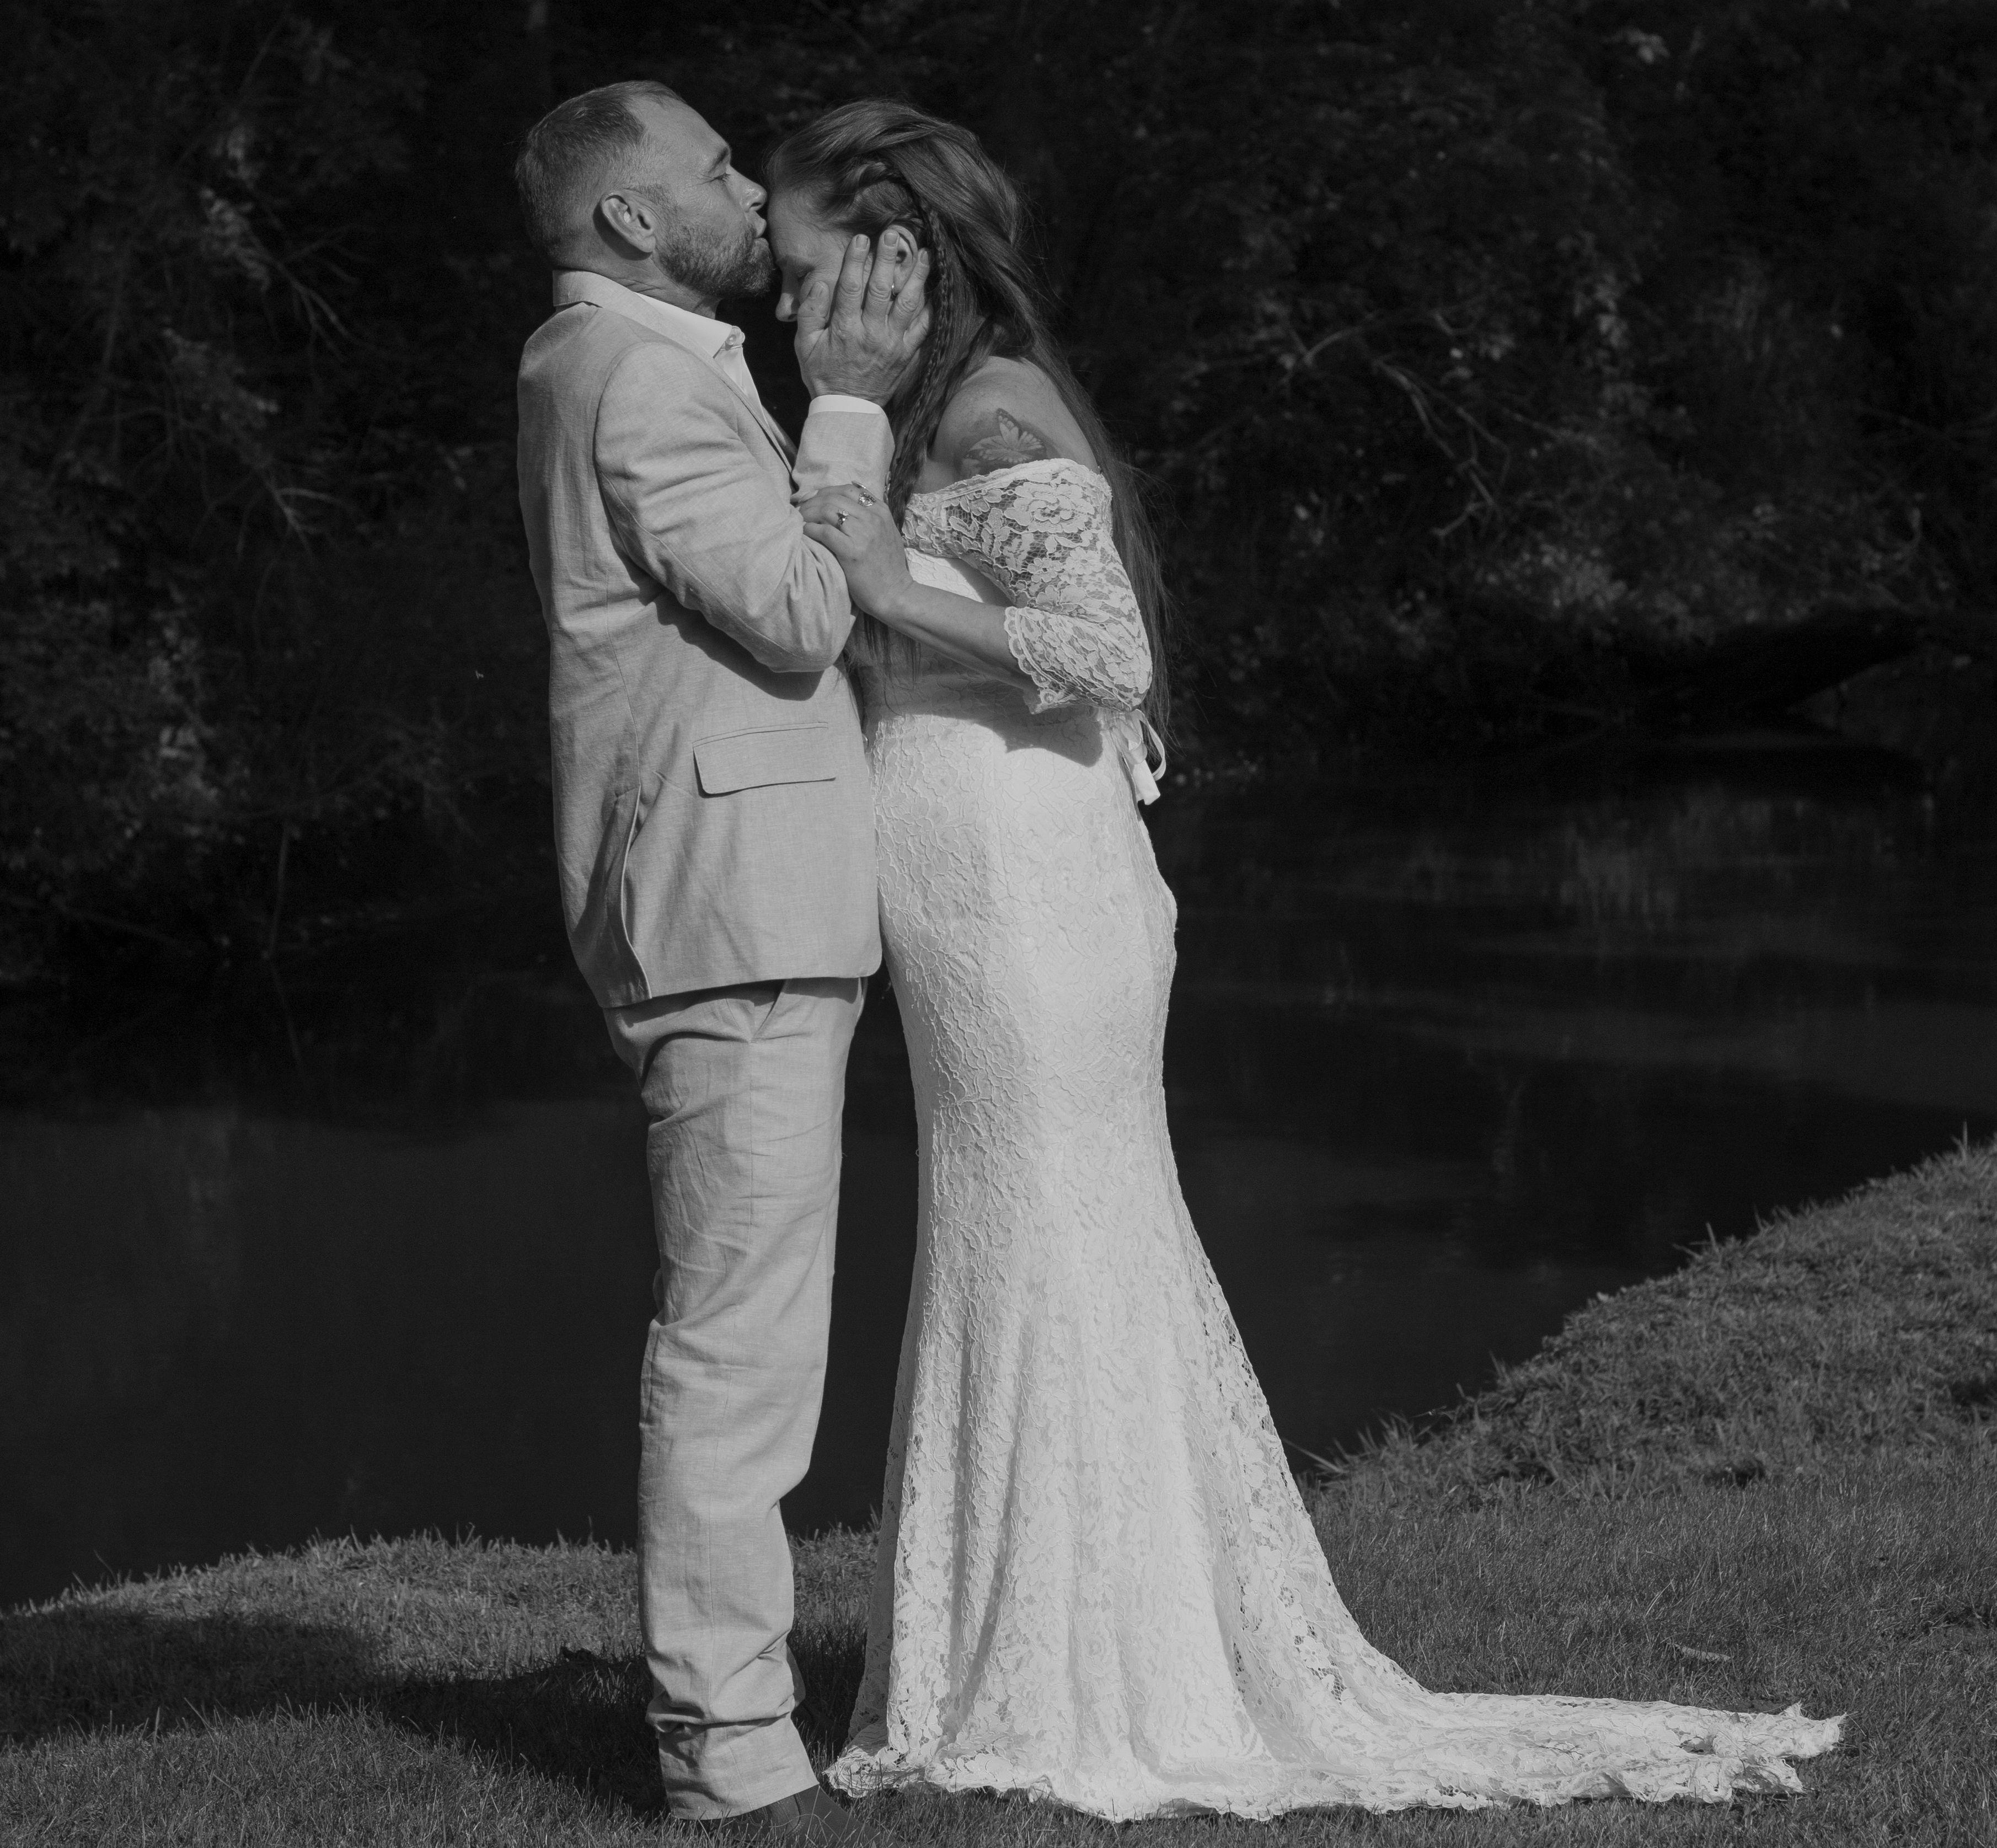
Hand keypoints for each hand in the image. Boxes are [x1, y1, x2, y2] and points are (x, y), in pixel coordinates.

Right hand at [794, 235, 931, 403]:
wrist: (849, 410)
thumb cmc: (823, 375)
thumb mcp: (804, 346)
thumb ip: (809, 313)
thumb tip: (820, 284)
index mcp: (845, 329)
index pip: (850, 287)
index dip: (855, 260)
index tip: (861, 238)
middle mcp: (872, 333)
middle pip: (882, 289)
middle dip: (888, 258)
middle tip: (894, 233)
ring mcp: (893, 343)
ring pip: (908, 304)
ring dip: (917, 276)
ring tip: (924, 253)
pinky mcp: (907, 353)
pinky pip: (923, 327)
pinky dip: (930, 307)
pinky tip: (935, 288)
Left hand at [800, 484, 912, 619]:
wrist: (895, 593)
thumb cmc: (887, 567)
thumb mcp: (886, 533)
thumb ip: (871, 516)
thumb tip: (846, 502)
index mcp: (881, 512)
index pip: (849, 490)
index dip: (826, 491)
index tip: (813, 499)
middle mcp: (873, 519)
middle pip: (835, 497)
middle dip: (813, 501)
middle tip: (801, 509)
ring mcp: (863, 534)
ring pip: (828, 510)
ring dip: (809, 513)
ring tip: (800, 520)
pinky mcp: (852, 551)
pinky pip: (824, 532)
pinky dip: (810, 529)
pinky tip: (805, 532)